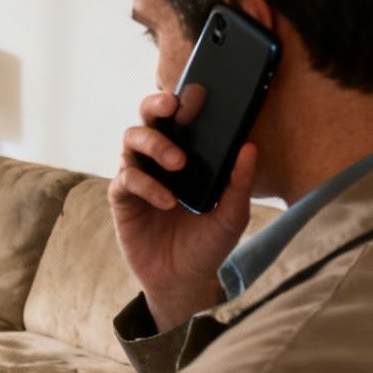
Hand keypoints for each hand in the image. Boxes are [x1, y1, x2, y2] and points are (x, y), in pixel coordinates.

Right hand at [108, 88, 257, 330]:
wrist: (184, 281)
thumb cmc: (207, 244)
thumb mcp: (233, 215)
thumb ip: (239, 183)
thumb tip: (249, 147)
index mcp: (187, 154)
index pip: (182, 118)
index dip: (186, 100)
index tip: (199, 91)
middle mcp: (158, 159)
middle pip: (148, 116)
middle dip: (158, 105)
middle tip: (175, 107)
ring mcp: (139, 175)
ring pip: (132, 139)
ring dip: (155, 144)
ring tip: (178, 163)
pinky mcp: (122, 198)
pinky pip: (127, 178)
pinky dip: (147, 185)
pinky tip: (167, 201)